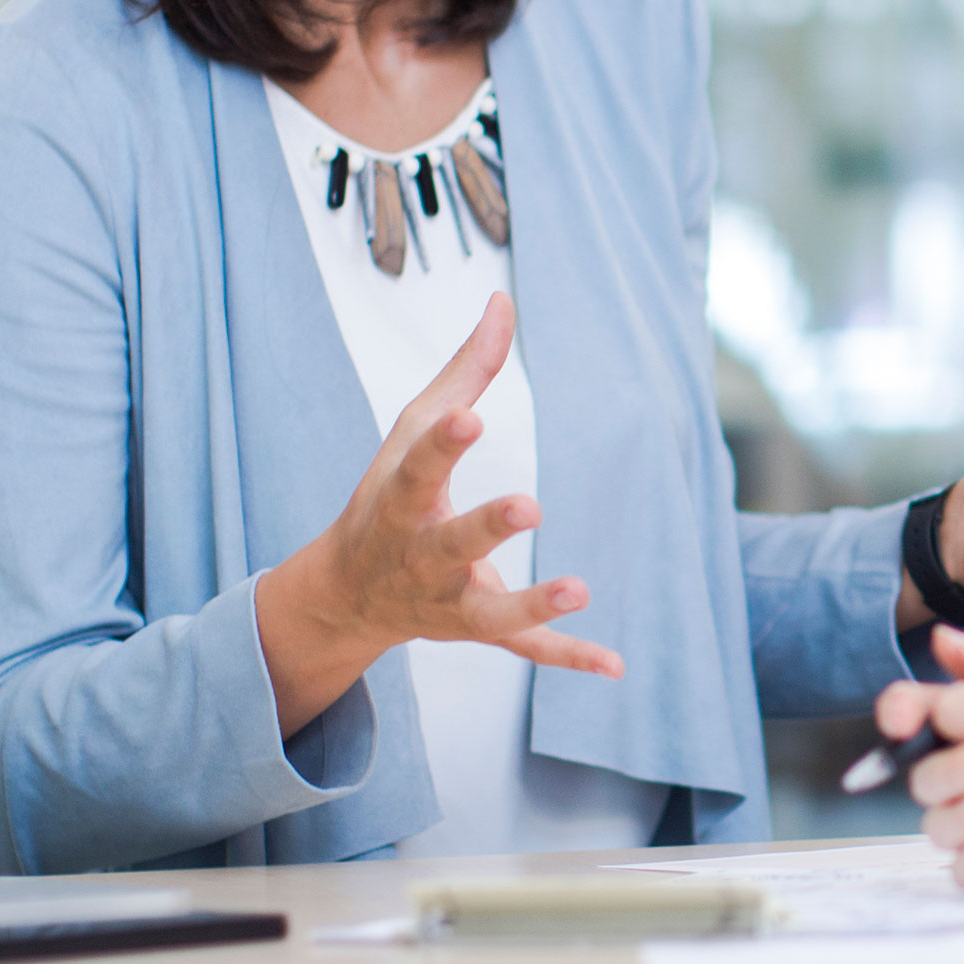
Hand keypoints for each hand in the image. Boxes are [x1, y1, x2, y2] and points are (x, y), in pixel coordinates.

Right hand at [257, 293, 623, 734]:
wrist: (347, 594)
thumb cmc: (388, 496)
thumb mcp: (412, 430)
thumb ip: (465, 370)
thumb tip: (503, 299)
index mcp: (400, 499)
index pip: (420, 466)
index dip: (443, 443)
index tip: (470, 419)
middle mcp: (419, 555)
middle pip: (451, 543)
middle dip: (485, 528)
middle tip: (527, 505)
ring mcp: (447, 600)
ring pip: (490, 609)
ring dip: (532, 602)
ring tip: (579, 589)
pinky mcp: (477, 631)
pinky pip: (524, 649)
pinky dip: (568, 657)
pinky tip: (615, 664)